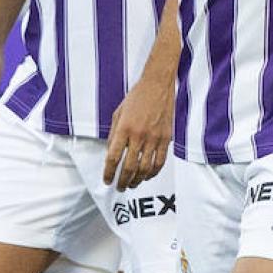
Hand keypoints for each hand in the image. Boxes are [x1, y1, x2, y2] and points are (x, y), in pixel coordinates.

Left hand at [102, 71, 173, 191]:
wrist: (157, 85)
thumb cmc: (136, 97)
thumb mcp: (118, 113)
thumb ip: (114, 135)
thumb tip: (110, 154)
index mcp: (124, 128)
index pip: (113, 157)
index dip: (109, 172)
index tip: (107, 180)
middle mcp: (138, 135)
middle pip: (129, 167)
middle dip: (122, 181)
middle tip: (119, 187)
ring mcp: (154, 138)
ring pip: (145, 168)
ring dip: (137, 180)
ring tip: (132, 185)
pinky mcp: (166, 138)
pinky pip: (159, 162)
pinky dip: (152, 173)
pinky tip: (147, 176)